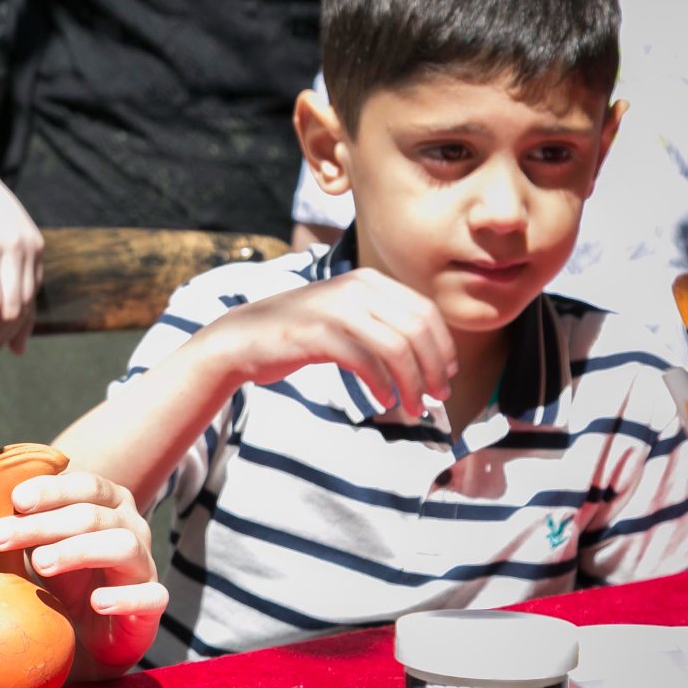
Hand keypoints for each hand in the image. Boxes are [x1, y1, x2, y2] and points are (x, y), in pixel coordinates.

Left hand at [0, 468, 164, 674]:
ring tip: (39, 564)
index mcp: (106, 504)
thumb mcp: (37, 550)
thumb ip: (17, 527)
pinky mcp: (153, 604)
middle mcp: (131, 527)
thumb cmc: (64, 581)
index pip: (85, 485)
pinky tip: (96, 602)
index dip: (51, 489)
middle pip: (93, 515)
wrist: (89, 637)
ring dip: (78, 550)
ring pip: (122, 545)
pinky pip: (151, 596)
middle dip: (43, 524)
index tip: (14, 500)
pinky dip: (124, 597)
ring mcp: (145, 564)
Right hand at [196, 267, 455, 416]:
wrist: (241, 338)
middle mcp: (354, 288)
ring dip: (411, 382)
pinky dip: (381, 385)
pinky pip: (364, 362)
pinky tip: (384, 400)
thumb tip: (429, 352)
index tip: (446, 374)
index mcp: (367, 280)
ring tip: (414, 407)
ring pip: (395, 347)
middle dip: (433, 368)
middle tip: (438, 397)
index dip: (443, 346)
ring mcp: (334, 309)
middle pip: (416, 329)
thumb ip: (380, 320)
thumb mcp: (344, 314)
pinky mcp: (316, 334)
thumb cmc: (298, 334)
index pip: (424, 310)